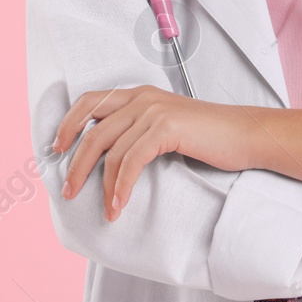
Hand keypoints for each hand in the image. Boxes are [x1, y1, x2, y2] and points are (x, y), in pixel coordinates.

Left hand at [51, 85, 254, 220]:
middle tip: (68, 189)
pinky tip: (119, 204)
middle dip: (75, 162)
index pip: (91, 101)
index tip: (56, 149)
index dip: (69, 124)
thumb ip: (140, 131)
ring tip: (102, 208)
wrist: (245, 134)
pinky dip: (120, 187)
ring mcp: (154, 110)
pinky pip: (130, 161)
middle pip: (93, 129)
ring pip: (109, 149)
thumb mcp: (167, 126)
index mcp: (140, 94)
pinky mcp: (165, 127)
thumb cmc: (210, 137)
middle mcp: (143, 97)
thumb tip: (109, 156)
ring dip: (100, 184)